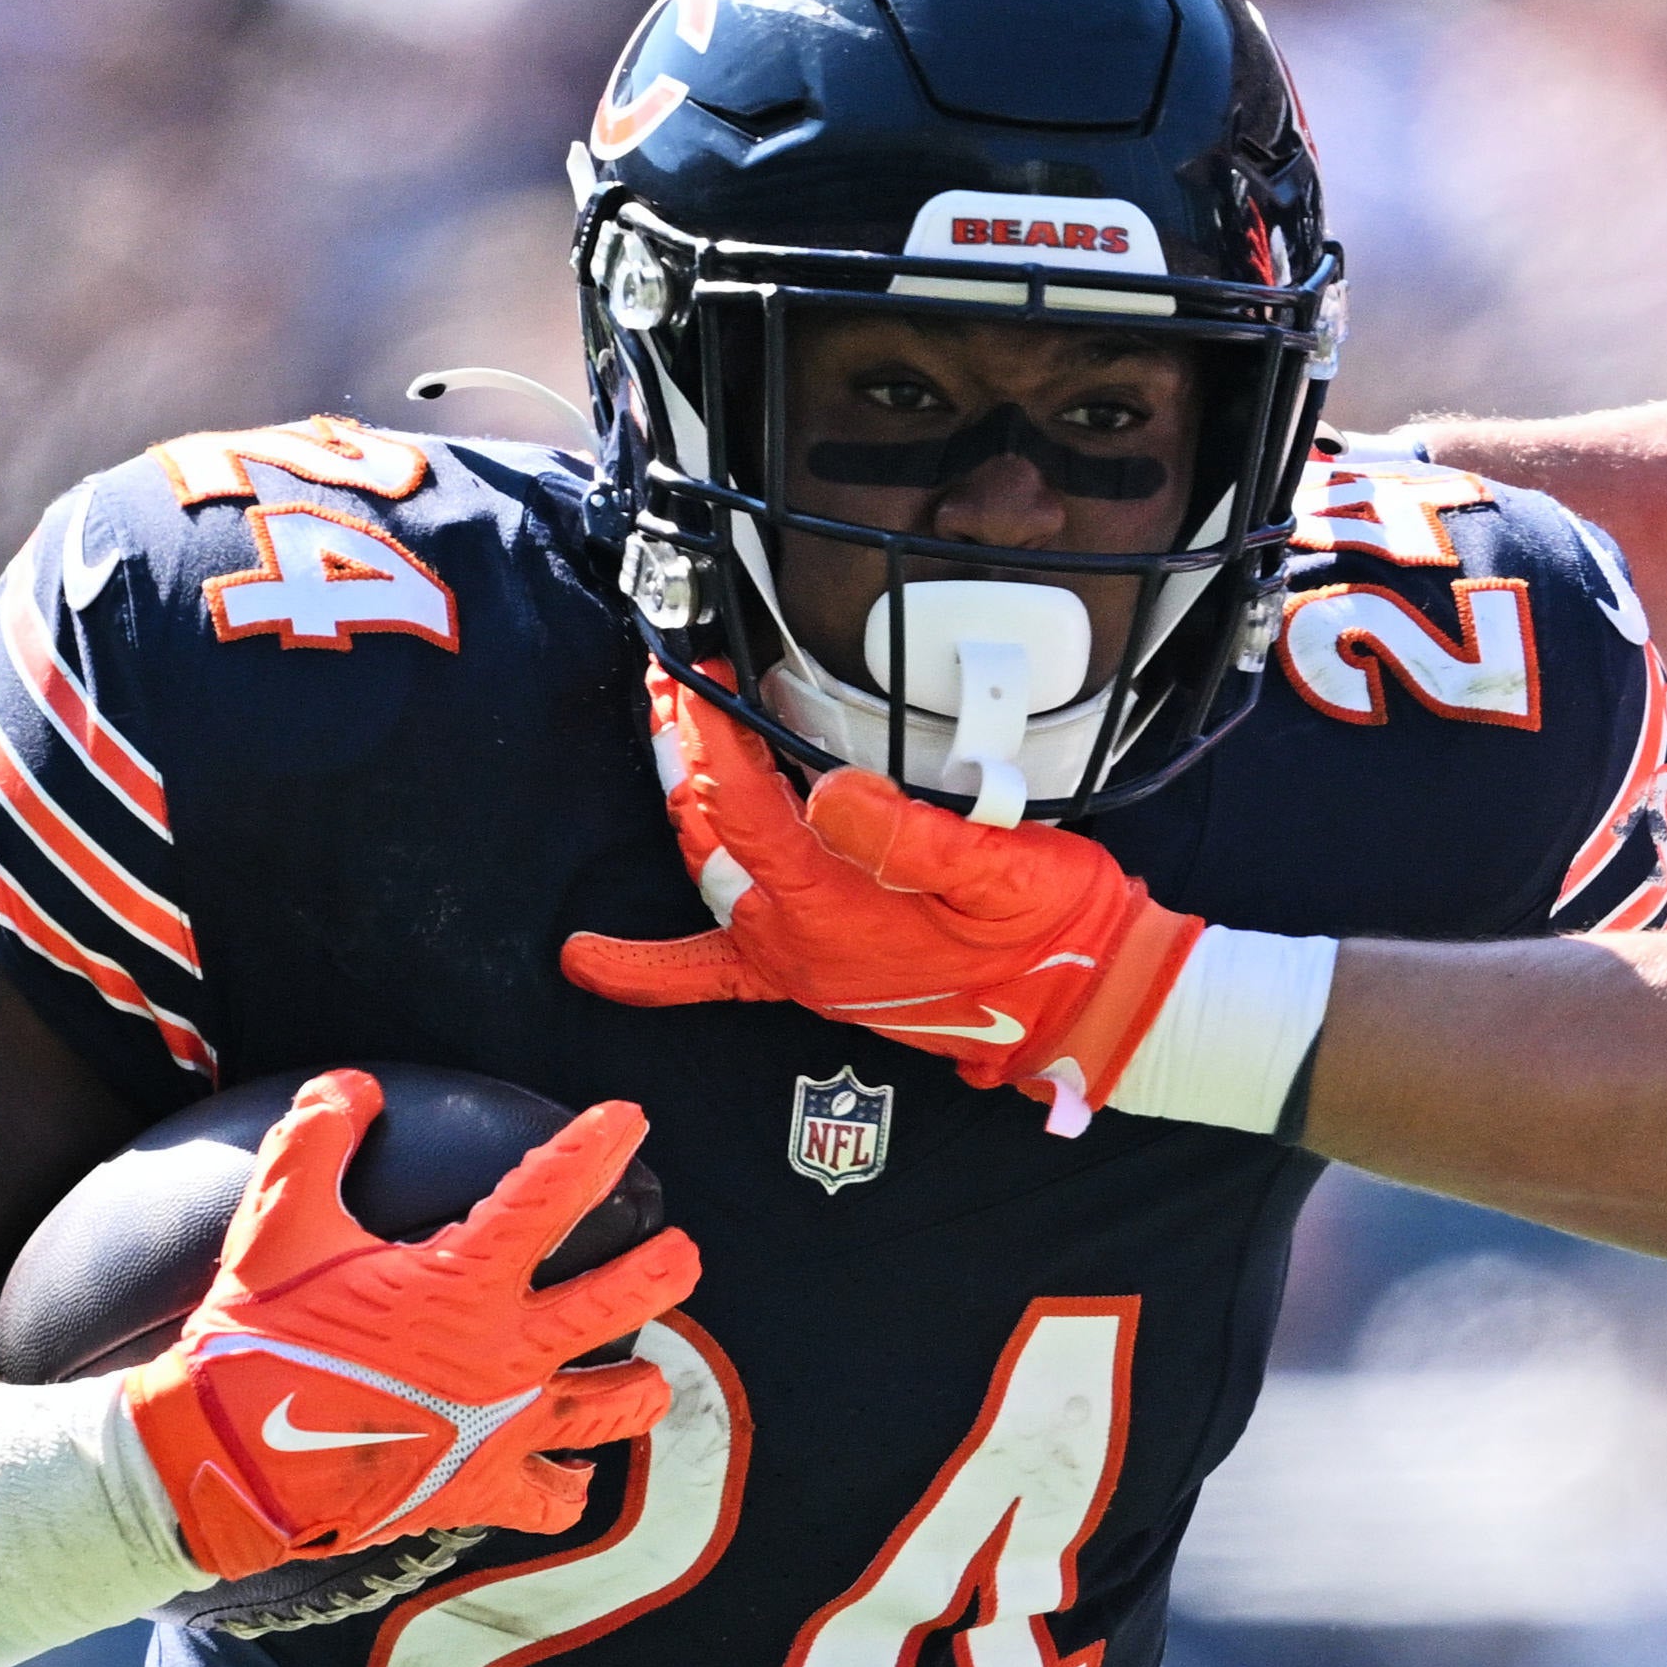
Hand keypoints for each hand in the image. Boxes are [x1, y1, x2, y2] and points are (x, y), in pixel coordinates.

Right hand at [120, 1073, 696, 1588]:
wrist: (234, 1463)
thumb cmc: (257, 1340)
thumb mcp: (276, 1226)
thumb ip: (316, 1142)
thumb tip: (350, 1087)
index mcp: (461, 1282)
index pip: (548, 1197)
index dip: (593, 1150)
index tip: (630, 1120)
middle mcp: (502, 1355)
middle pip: (614, 1305)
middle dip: (659, 1272)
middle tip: (683, 1253)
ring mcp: (502, 1428)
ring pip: (608, 1408)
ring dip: (635, 1390)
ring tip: (648, 1379)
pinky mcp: (482, 1489)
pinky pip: (555, 1498)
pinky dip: (569, 1485)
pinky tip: (572, 1473)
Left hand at [559, 678, 1207, 1129]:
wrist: (1079, 1002)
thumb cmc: (1050, 932)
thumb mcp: (1001, 870)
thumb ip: (910, 839)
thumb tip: (828, 791)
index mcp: (833, 916)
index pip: (742, 809)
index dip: (714, 731)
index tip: (707, 663)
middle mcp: (796, 947)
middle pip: (707, 833)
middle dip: (683, 748)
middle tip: (677, 672)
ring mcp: (796, 964)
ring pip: (706, 871)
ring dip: (679, 799)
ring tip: (668, 726)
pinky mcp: (811, 972)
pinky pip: (708, 974)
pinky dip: (646, 969)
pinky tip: (587, 959)